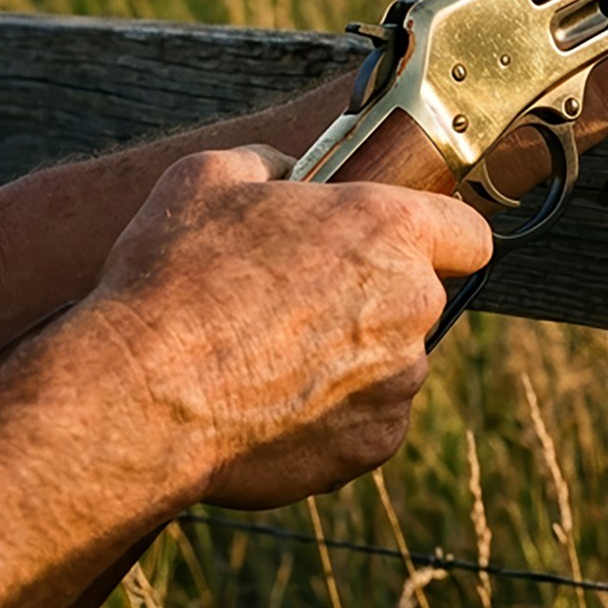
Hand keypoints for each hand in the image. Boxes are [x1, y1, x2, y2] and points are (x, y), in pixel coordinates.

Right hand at [87, 146, 491, 508]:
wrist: (138, 396)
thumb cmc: (173, 278)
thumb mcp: (208, 178)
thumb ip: (269, 164)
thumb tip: (284, 170)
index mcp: (390, 227)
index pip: (468, 234)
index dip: (440, 238)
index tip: (406, 247)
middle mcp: (413, 303)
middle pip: (420, 298)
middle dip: (375, 299)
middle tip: (302, 303)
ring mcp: (399, 379)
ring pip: (393, 362)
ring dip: (352, 360)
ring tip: (271, 360)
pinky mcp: (374, 443)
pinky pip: (368, 420)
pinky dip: (333, 416)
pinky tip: (272, 405)